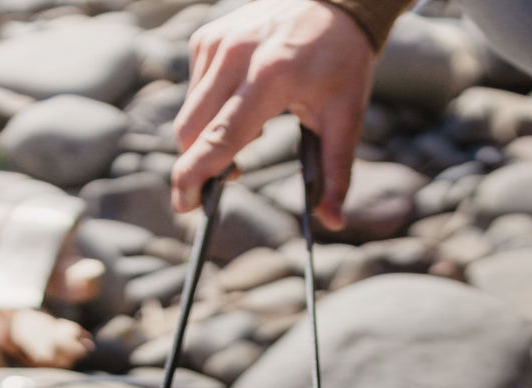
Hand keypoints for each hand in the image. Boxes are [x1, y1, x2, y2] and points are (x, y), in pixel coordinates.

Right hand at [172, 0, 378, 230]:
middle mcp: (235, 55)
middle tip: (233, 174)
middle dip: (200, 164)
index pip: (220, 136)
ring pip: (190, 116)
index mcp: (270, 76)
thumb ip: (337, 172)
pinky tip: (242, 103)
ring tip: (253, 130)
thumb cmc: (341, 63)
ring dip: (209, 139)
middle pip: (192, 131)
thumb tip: (333, 222)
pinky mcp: (206, 37)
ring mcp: (216, 42)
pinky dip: (210, 112)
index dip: (196, 174)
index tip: (185, 204)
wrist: (334, 3)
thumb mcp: (346, 117)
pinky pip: (194, 93)